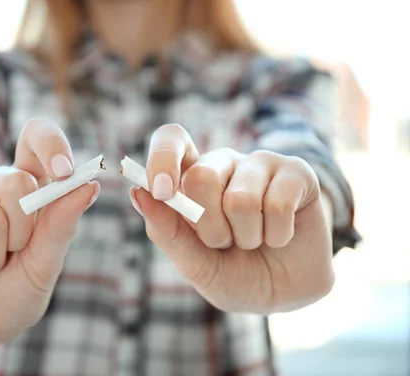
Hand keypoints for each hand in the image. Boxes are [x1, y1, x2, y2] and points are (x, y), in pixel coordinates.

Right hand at [0, 118, 99, 347]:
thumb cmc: (17, 289)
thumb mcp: (46, 262)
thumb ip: (62, 224)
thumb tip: (88, 184)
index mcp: (27, 183)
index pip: (37, 136)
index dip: (51, 144)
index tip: (63, 172)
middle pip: (18, 182)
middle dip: (22, 234)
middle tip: (11, 253)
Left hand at [131, 124, 333, 313]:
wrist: (285, 294)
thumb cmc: (233, 273)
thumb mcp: (195, 263)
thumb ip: (167, 231)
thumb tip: (137, 192)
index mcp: (191, 177)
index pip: (171, 138)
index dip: (162, 158)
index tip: (161, 191)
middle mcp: (223, 163)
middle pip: (201, 176)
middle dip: (210, 228)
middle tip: (223, 243)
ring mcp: (260, 163)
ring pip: (241, 199)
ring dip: (247, 237)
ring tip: (253, 241)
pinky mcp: (296, 173)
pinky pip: (278, 204)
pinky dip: (276, 235)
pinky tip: (279, 236)